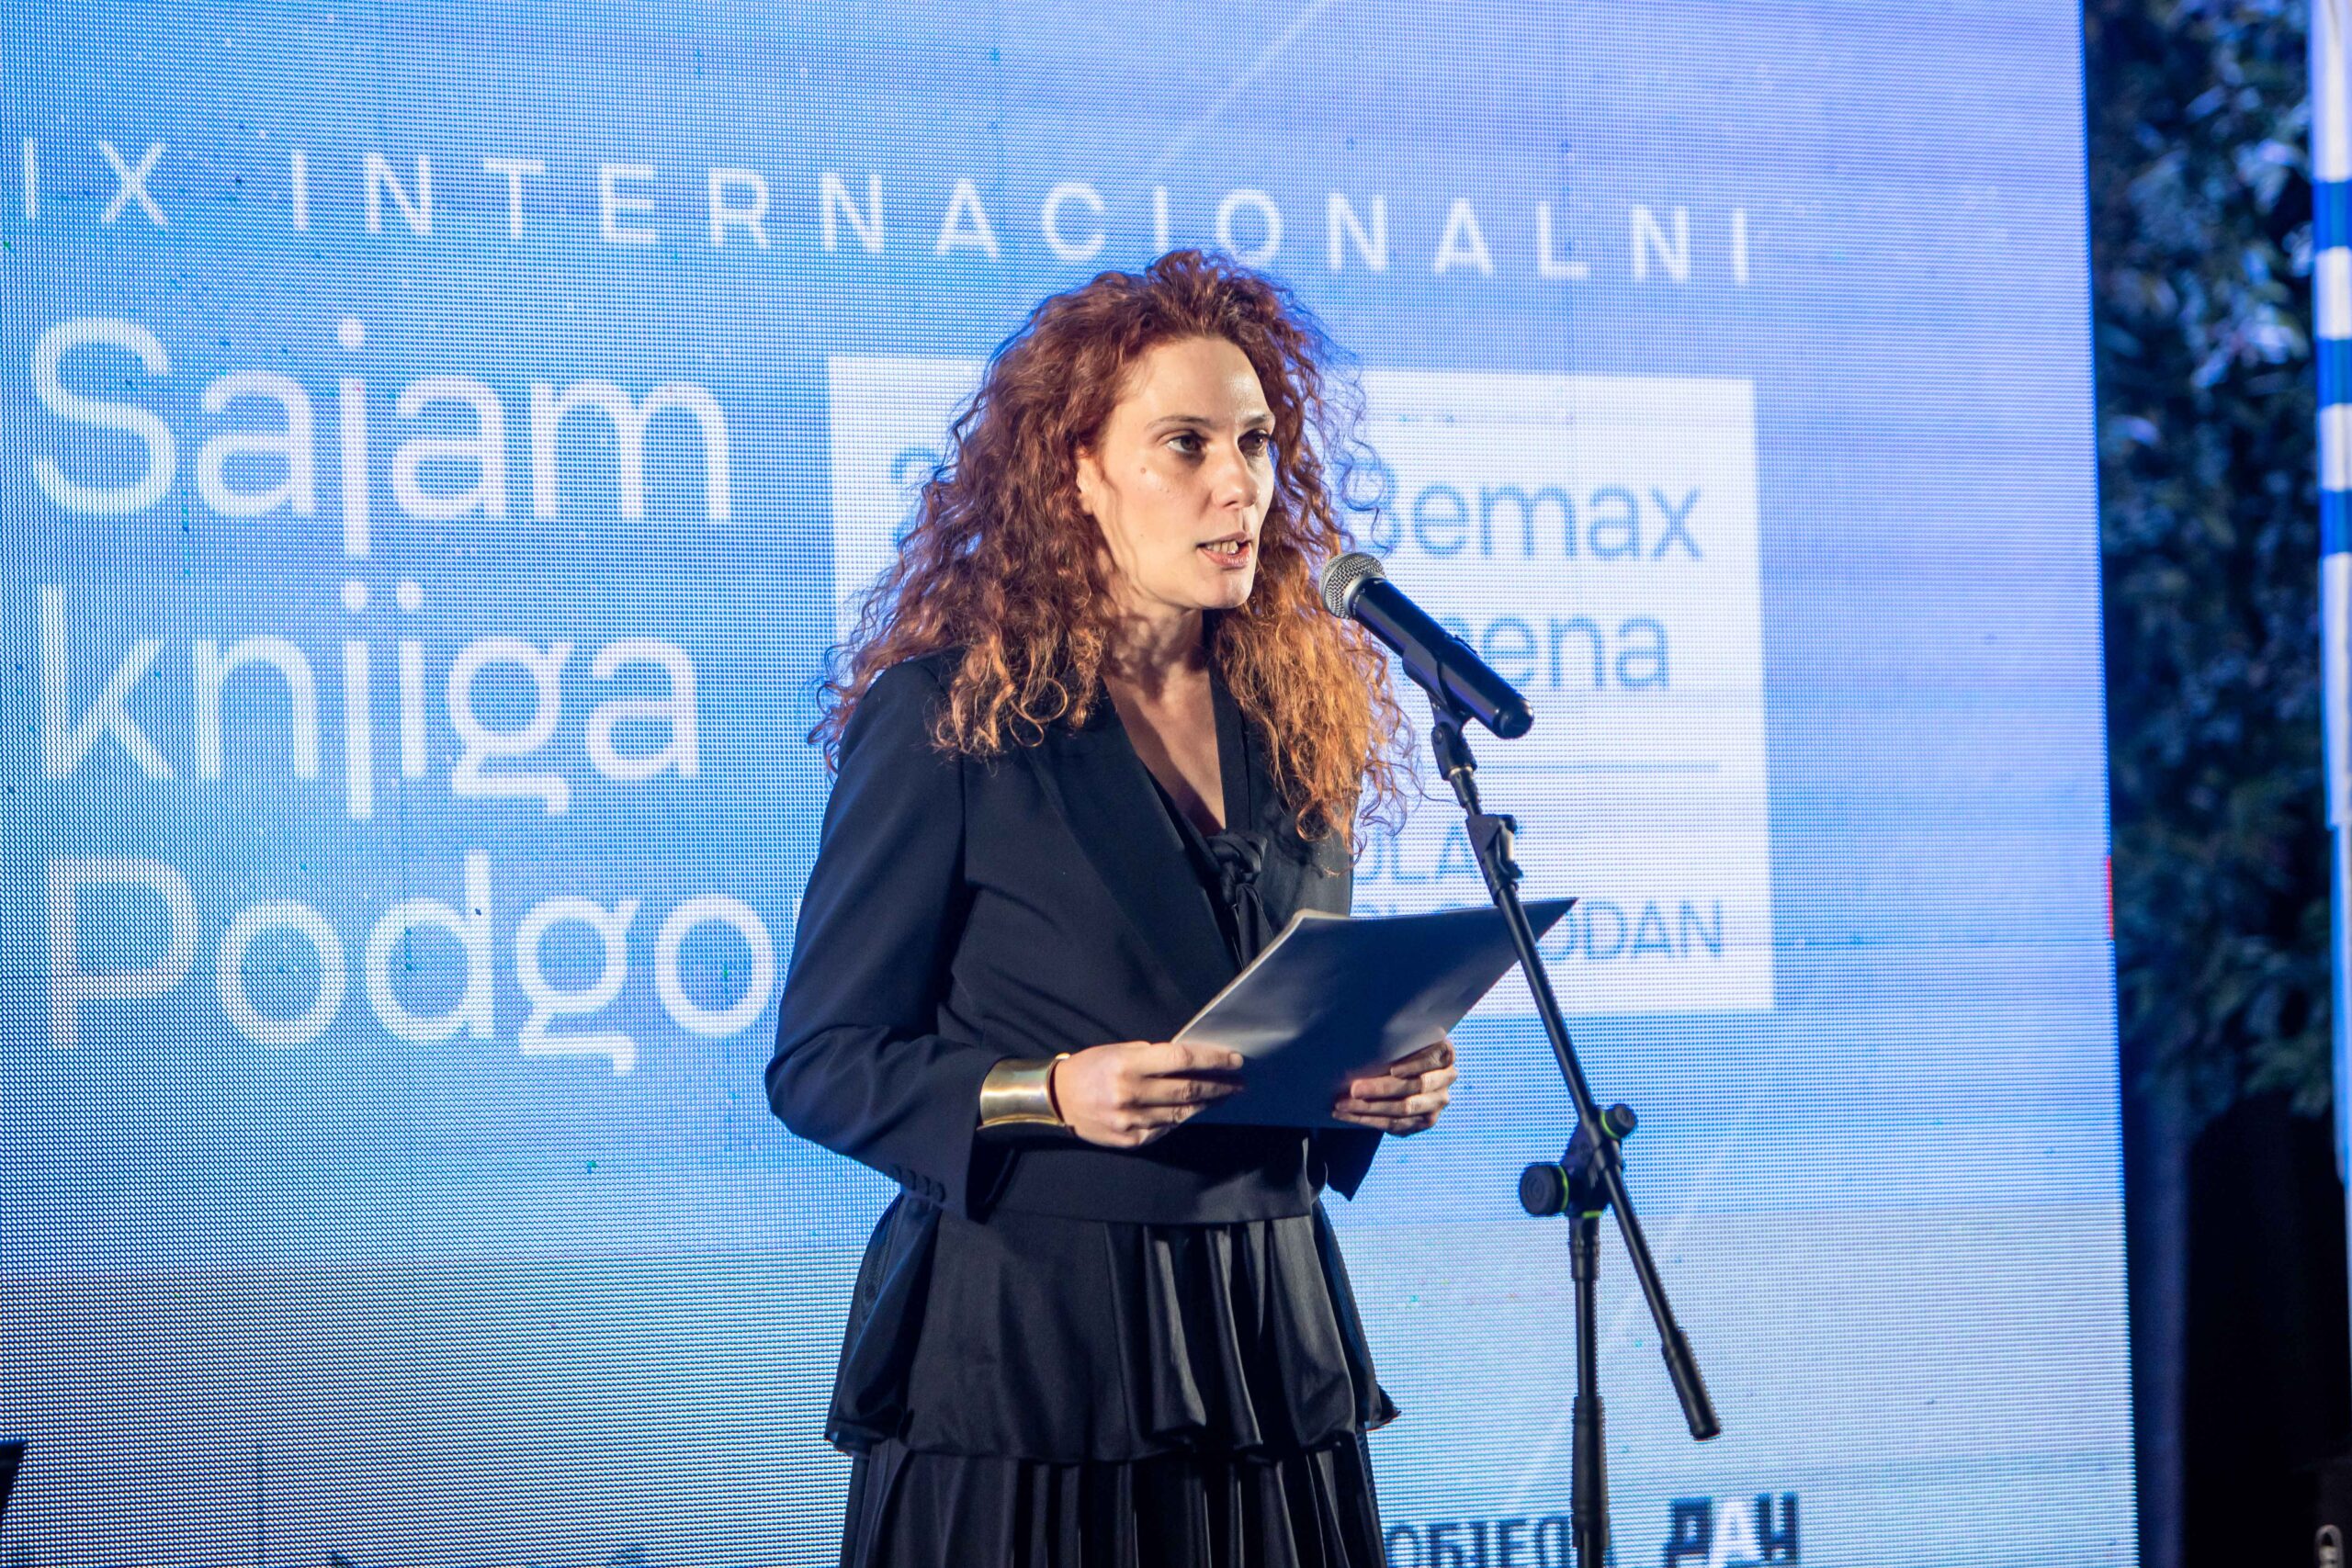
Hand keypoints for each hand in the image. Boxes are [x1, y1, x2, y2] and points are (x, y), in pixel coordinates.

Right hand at [1053, 1041, 1244, 1148]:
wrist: (1058, 1100)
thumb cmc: (1091, 1068)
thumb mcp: (1119, 1051)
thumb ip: (1154, 1057)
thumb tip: (1192, 1061)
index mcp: (1128, 1065)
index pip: (1182, 1059)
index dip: (1213, 1059)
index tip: (1235, 1059)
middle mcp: (1131, 1094)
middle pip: (1188, 1089)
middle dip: (1219, 1085)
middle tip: (1239, 1081)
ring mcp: (1132, 1121)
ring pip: (1182, 1112)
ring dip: (1207, 1103)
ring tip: (1224, 1095)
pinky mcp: (1131, 1140)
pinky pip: (1166, 1129)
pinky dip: (1183, 1117)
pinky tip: (1195, 1109)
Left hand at [1332, 1038, 1456, 1135]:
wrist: (1407, 1072)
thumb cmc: (1400, 1049)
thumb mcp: (1404, 1041)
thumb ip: (1394, 1042)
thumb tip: (1354, 1041)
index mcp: (1445, 1054)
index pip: (1433, 1059)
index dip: (1414, 1065)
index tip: (1392, 1070)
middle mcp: (1446, 1079)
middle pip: (1415, 1086)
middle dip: (1382, 1088)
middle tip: (1353, 1089)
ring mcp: (1437, 1103)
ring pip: (1404, 1108)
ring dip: (1370, 1108)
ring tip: (1342, 1104)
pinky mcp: (1425, 1121)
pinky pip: (1396, 1124)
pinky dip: (1368, 1120)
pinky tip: (1347, 1115)